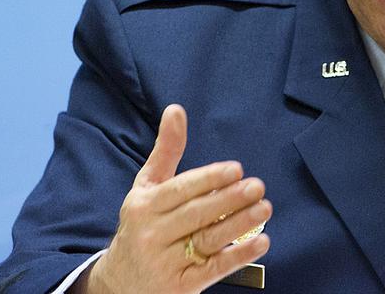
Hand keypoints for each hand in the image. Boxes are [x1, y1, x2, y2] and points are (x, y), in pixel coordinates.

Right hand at [81, 104, 271, 293]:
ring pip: (207, 240)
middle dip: (229, 199)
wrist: (119, 283)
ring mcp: (165, 262)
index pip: (181, 190)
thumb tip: (176, 109)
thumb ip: (166, 151)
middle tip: (257, 186)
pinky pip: (213, 269)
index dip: (209, 179)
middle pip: (197, 214)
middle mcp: (152, 234)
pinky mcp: (180, 285)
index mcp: (144, 206)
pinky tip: (262, 242)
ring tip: (264, 208)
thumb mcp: (146, 188)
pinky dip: (239, 256)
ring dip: (240, 224)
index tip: (236, 169)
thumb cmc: (141, 225)